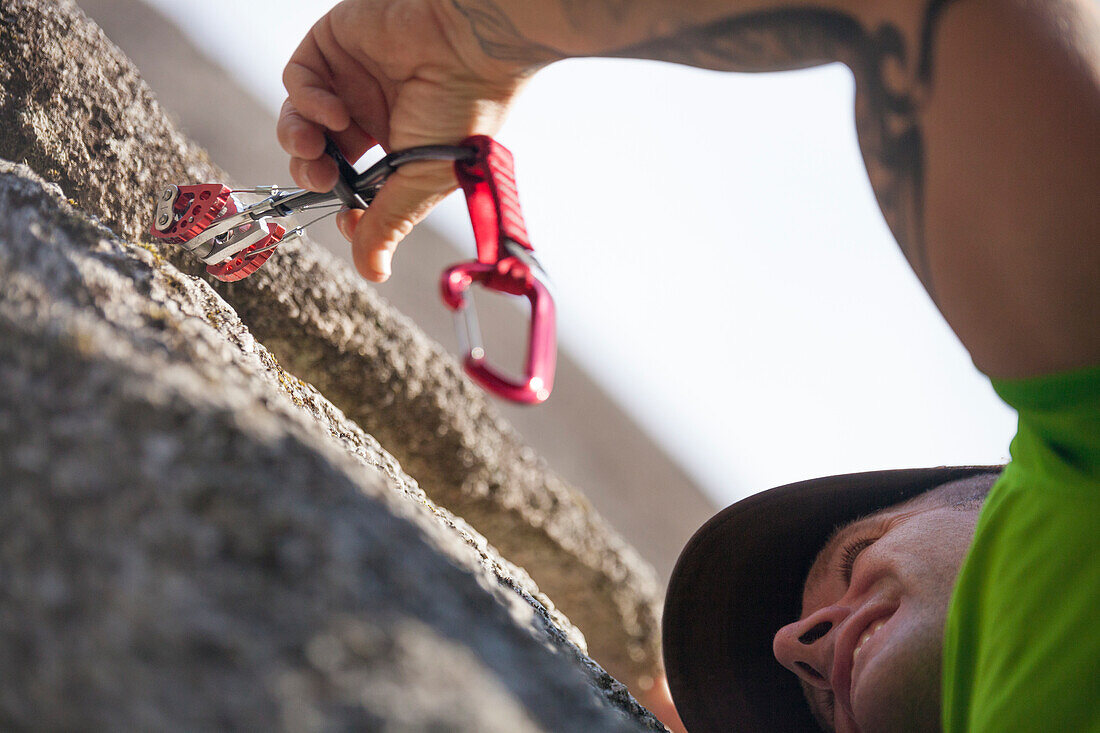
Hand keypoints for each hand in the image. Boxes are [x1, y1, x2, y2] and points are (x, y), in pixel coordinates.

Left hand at [277, 0, 537, 281]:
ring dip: (299, 143)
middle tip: (322, 178)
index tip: (346, 222)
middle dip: (311, 175)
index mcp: (399, 148)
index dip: (341, 206)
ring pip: (300, 121)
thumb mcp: (422, 179)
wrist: (468, 43)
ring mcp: (351, 81)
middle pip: (319, 156)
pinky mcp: (332, 47)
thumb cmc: (461, 112)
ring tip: (315, 151)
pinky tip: (335, 111)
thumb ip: (388, 223)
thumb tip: (373, 273)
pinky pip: (299, 81)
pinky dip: (307, 103)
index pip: (353, 186)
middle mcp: (372, 116)